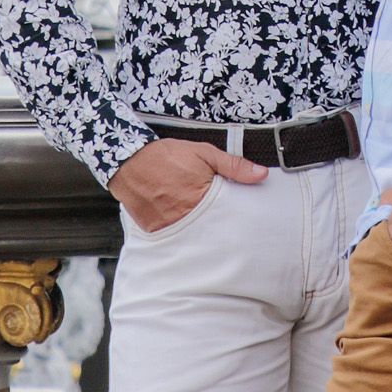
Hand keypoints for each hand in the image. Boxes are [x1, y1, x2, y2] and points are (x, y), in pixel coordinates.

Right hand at [110, 136, 266, 231]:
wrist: (130, 160)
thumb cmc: (168, 155)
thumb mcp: (204, 154)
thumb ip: (233, 165)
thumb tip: (261, 174)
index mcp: (200, 198)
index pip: (227, 216)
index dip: (233, 216)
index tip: (238, 218)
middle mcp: (185, 217)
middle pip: (210, 229)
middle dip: (216, 226)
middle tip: (218, 221)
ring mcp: (168, 227)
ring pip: (192, 236)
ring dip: (197, 229)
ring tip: (194, 217)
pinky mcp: (155, 232)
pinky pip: (172, 237)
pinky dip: (178, 230)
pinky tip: (178, 219)